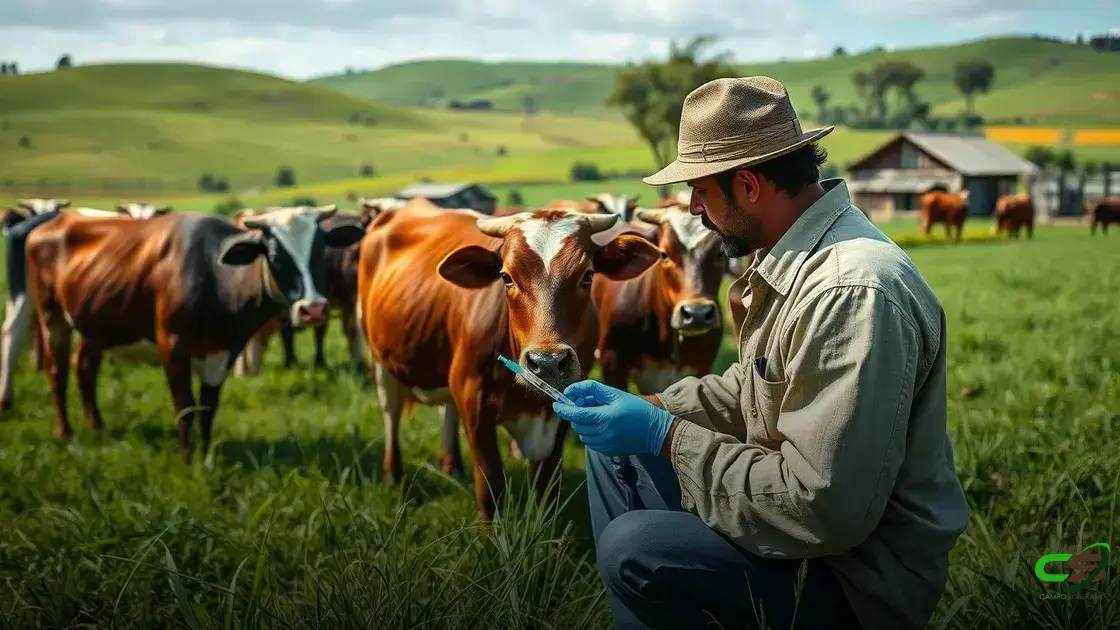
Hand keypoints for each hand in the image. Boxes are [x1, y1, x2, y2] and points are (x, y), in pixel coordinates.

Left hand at [551, 380, 673, 456]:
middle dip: (575, 414)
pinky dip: (591, 433)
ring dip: (583, 424)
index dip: (563, 409)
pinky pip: (591, 442)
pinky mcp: (608, 452)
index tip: (556, 404)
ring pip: (582, 434)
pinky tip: (603, 425)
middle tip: (585, 404)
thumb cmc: (637, 409)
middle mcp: (602, 434)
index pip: (575, 415)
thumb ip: (591, 389)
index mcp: (604, 418)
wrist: (656, 431)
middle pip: (577, 424)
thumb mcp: (615, 394)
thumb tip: (570, 391)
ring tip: (598, 414)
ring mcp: (605, 445)